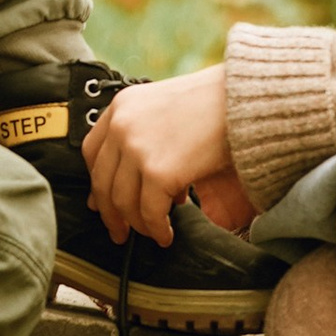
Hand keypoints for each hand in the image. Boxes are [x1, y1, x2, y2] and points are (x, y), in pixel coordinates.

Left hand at [81, 63, 250, 246]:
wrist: (243, 100)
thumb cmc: (214, 104)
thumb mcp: (165, 109)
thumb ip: (143, 137)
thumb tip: (130, 183)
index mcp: (122, 106)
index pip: (91, 152)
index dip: (97, 182)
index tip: (101, 202)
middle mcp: (122, 126)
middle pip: (102, 182)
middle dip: (110, 213)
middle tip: (119, 231)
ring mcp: (137, 149)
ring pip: (123, 202)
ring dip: (137, 225)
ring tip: (152, 233)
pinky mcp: (157, 171)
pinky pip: (149, 213)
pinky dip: (157, 229)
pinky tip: (167, 235)